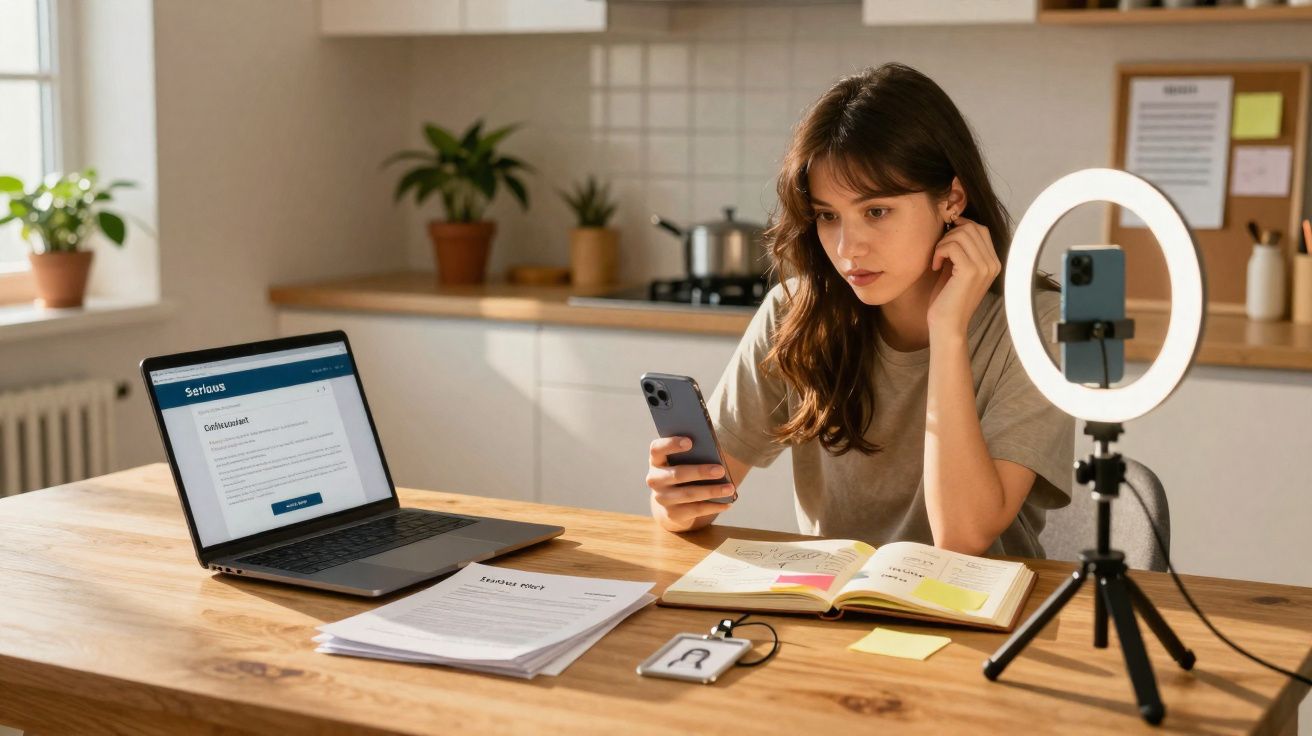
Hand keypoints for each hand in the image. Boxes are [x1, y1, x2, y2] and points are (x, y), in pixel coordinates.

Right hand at [646, 436, 734, 531]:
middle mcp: (655, 479)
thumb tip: (715, 454)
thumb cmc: (683, 474)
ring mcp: (662, 498)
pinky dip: (713, 506)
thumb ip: (693, 455)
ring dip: (711, 491)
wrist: (671, 504)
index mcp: (656, 461)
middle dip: (700, 472)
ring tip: (730, 488)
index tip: (690, 442)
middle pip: (677, 474)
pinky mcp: (672, 514)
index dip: (671, 444)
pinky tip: (727, 503)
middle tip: (721, 470)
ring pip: (688, 494)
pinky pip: (695, 510)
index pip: (657, 449)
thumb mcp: (683, 462)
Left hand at [927, 216, 1000, 339]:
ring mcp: (984, 267)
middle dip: (950, 234)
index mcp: (993, 263)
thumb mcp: (957, 269)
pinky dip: (938, 252)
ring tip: (937, 260)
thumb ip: (960, 249)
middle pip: (972, 227)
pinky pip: (953, 246)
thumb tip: (954, 222)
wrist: (947, 325)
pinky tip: (934, 266)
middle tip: (939, 252)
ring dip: (942, 243)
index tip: (944, 239)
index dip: (960, 227)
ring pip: (962, 234)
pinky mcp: (971, 271)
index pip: (981, 229)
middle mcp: (993, 263)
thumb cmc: (948, 298)